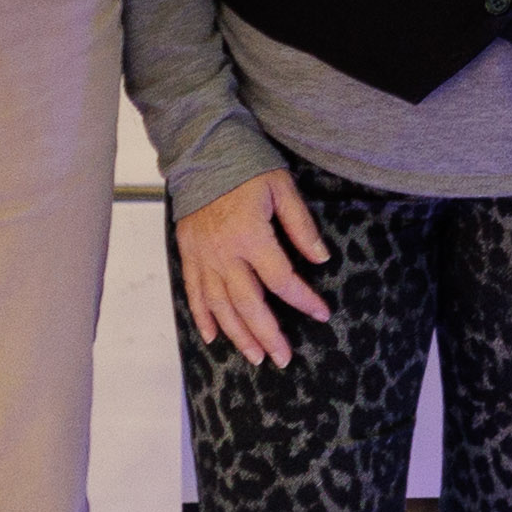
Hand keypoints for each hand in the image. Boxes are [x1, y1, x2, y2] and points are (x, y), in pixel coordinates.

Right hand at [176, 170, 333, 368]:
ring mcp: (203, 257)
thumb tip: (322, 258)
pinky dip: (202, 317)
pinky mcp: (188, 254)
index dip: (303, 300)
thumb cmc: (247, 167)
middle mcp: (224, 253)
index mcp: (251, 236)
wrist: (203, 152)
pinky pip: (194, 293)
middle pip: (248, 304)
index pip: (282, 280)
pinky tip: (212, 337)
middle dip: (268, 335)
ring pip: (220, 306)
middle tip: (283, 358)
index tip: (322, 314)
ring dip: (238, 335)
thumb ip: (301, 227)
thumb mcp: (283, 189)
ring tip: (256, 357)